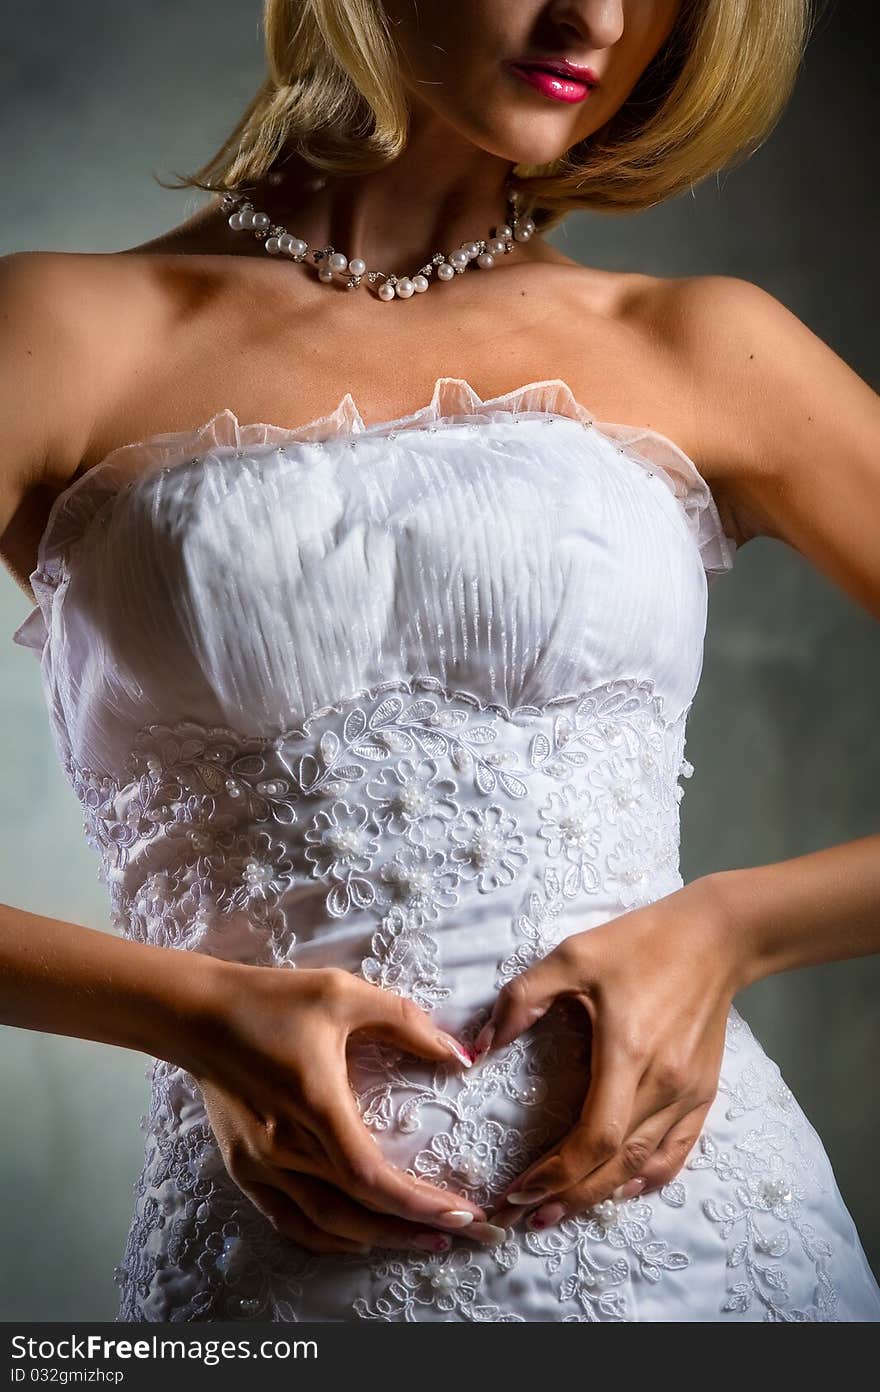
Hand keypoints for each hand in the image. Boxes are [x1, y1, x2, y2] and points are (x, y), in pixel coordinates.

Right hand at [184, 962, 491, 1254]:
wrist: (195, 1011)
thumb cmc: (269, 999)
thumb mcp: (342, 994)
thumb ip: (404, 1022)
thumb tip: (459, 1054)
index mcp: (314, 1104)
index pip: (371, 1177)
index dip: (417, 1202)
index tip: (461, 1211)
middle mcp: (285, 1145)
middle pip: (355, 1211)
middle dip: (411, 1228)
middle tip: (461, 1231)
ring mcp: (260, 1163)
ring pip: (324, 1223)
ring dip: (375, 1239)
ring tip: (419, 1239)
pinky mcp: (243, 1166)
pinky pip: (288, 1220)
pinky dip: (326, 1237)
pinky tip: (356, 1239)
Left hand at [479, 876, 742, 1231]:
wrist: (715, 937)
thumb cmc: (640, 942)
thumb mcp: (572, 955)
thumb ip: (522, 998)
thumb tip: (479, 1047)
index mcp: (628, 1052)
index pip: (595, 1137)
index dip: (557, 1172)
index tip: (517, 1189)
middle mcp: (662, 1083)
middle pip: (616, 1165)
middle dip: (568, 1197)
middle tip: (523, 1216)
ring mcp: (688, 1093)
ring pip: (643, 1166)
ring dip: (599, 1195)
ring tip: (557, 1212)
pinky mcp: (703, 1093)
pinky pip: (676, 1153)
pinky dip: (647, 1179)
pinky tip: (620, 1190)